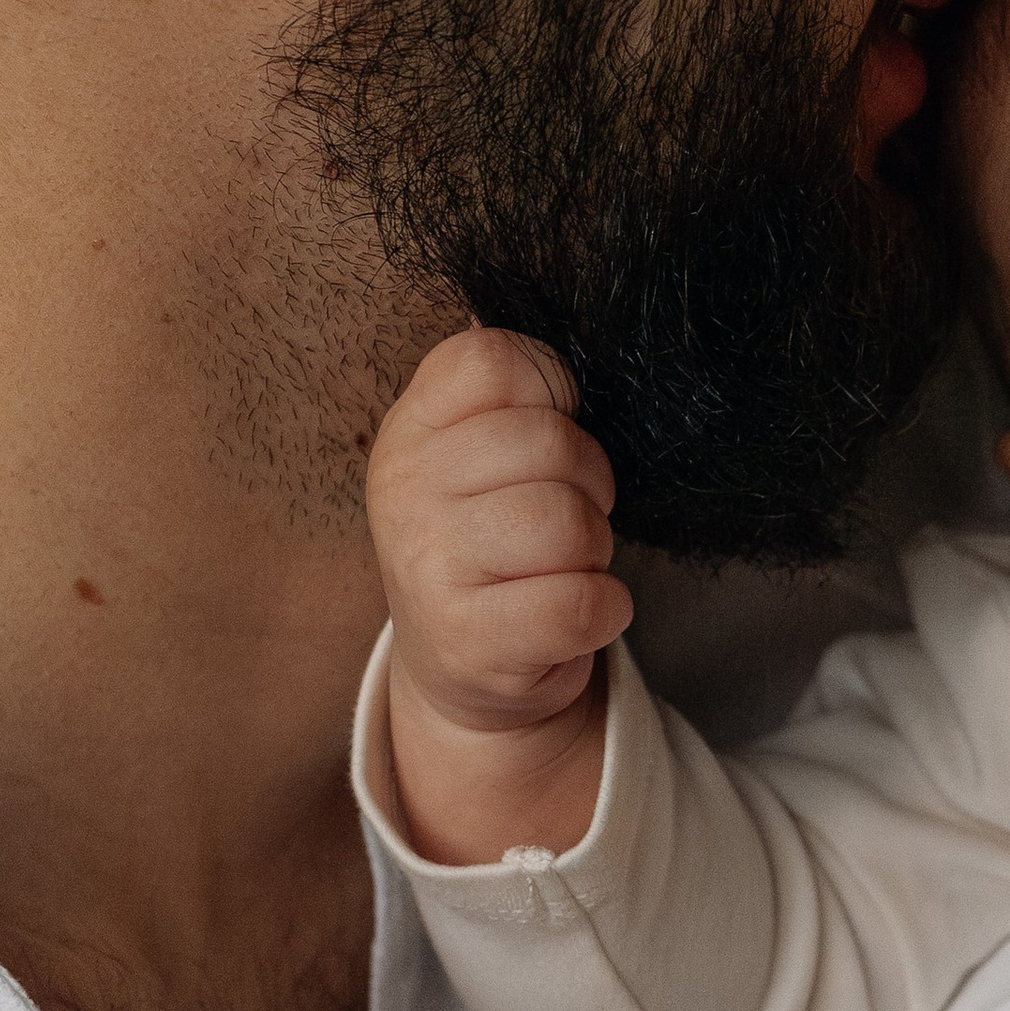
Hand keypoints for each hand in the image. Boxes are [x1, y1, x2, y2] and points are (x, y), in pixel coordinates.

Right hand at [365, 327, 631, 865]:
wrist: (460, 663)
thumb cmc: (489, 539)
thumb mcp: (475, 455)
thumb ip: (506, 398)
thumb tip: (528, 347)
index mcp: (410, 431)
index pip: (493, 359)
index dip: (550, 389)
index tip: (545, 434)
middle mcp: (405, 491)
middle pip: (552, 442)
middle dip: (588, 483)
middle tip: (562, 519)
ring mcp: (429, 568)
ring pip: (571, 524)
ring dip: (593, 550)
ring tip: (560, 568)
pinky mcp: (468, 641)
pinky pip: (583, 602)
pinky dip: (605, 609)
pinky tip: (573, 613)